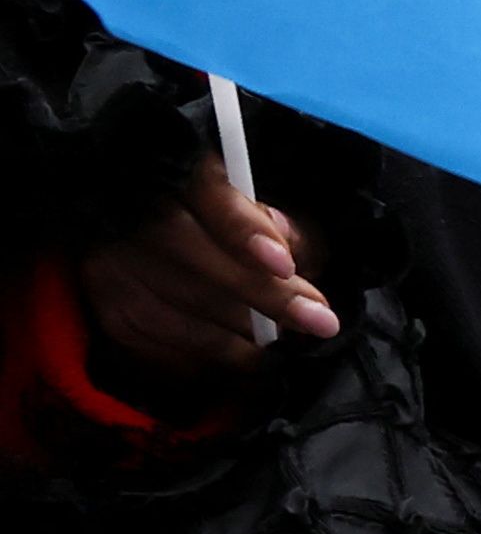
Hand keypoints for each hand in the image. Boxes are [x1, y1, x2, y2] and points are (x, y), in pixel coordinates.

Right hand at [75, 149, 333, 372]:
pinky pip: (159, 342)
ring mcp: (112, 261)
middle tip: (318, 321)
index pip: (208, 195)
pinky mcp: (109, 306)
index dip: (243, 229)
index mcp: (182, 176)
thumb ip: (285, 231)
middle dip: (263, 294)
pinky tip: (242, 356)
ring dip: (240, 334)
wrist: (159, 256)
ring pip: (176, 304)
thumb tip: (287, 246)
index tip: (282, 264)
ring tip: (282, 345)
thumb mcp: (264, 220)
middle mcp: (133, 213)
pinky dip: (209, 357)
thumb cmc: (230, 237)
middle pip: (193, 252)